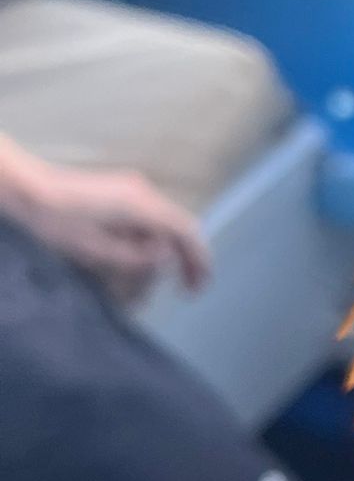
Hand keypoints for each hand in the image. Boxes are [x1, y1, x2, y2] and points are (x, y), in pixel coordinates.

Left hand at [0, 137, 209, 302]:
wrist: (27, 192)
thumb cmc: (57, 223)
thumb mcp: (99, 250)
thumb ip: (138, 257)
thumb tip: (167, 259)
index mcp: (143, 205)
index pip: (186, 232)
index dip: (199, 260)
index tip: (198, 286)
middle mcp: (143, 192)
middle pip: (176, 230)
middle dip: (177, 262)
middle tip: (181, 291)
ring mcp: (130, 190)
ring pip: (159, 228)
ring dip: (156, 257)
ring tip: (142, 289)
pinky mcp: (117, 193)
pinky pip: (142, 221)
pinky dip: (143, 245)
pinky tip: (129, 267)